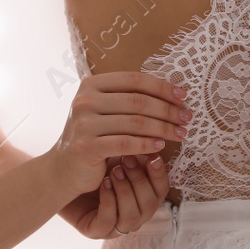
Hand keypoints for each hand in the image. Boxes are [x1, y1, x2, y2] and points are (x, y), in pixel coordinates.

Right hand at [49, 72, 188, 203]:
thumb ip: (127, 99)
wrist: (63, 168)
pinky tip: (161, 147)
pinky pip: (126, 143)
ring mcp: (84, 123)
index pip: (134, 80)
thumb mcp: (103, 111)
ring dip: (164, 128)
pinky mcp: (87, 146)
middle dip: (168, 109)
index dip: (161, 87)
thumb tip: (171, 95)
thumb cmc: (91, 137)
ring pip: (136, 122)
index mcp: (91, 85)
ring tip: (180, 133)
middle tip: (186, 117)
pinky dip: (147, 144)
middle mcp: (85, 100)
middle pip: (138, 101)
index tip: (182, 97)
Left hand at [62, 153, 171, 237]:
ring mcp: (115, 226)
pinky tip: (103, 183)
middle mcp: (134, 213)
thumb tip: (156, 134)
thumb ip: (137, 148)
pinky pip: (109, 222)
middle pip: (151, 204)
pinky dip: (109, 201)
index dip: (159, 174)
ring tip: (113, 171)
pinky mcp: (95, 231)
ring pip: (132, 217)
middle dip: (140, 180)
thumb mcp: (117, 153)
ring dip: (125, 191)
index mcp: (143, 196)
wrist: (61, 177)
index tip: (153, 155)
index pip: (162, 190)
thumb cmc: (93, 163)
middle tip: (127, 159)